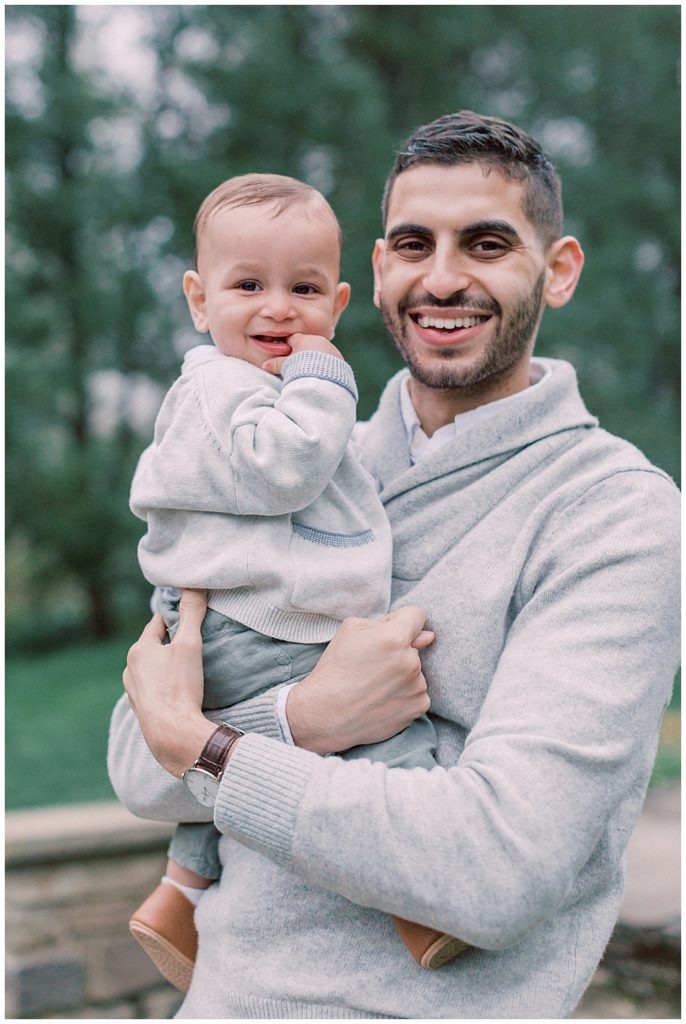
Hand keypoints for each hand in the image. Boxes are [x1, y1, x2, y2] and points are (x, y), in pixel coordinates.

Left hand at [123, 589, 216, 776]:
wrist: (172, 734)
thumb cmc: (180, 687)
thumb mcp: (190, 644)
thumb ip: (191, 613)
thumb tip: (194, 584)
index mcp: (139, 650)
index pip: (158, 622)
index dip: (175, 616)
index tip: (191, 615)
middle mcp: (130, 669)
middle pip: (154, 646)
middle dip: (172, 642)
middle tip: (194, 641)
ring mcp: (134, 691)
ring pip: (152, 669)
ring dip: (166, 665)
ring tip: (188, 667)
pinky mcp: (142, 709)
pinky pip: (153, 688)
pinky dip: (165, 685)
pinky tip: (179, 690)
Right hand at [262, 332, 343, 375]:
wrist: (325, 379)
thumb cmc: (302, 369)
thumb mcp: (286, 366)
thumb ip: (276, 364)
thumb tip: (265, 365)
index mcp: (304, 339)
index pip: (292, 339)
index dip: (287, 348)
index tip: (285, 357)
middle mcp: (318, 340)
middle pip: (307, 345)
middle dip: (302, 354)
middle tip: (297, 366)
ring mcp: (330, 349)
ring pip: (319, 352)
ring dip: (315, 360)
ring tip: (310, 373)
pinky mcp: (340, 360)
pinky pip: (329, 360)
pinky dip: (325, 366)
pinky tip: (321, 375)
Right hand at [286, 606, 433, 754]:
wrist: (325, 714)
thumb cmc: (335, 669)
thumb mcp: (350, 631)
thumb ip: (387, 622)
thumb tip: (428, 636)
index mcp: (394, 638)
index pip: (416, 616)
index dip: (401, 621)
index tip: (388, 633)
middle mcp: (410, 662)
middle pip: (413, 646)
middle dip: (397, 652)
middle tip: (370, 667)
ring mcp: (417, 687)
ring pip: (414, 671)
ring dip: (401, 675)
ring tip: (373, 686)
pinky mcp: (418, 708)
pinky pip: (417, 693)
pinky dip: (403, 695)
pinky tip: (381, 700)